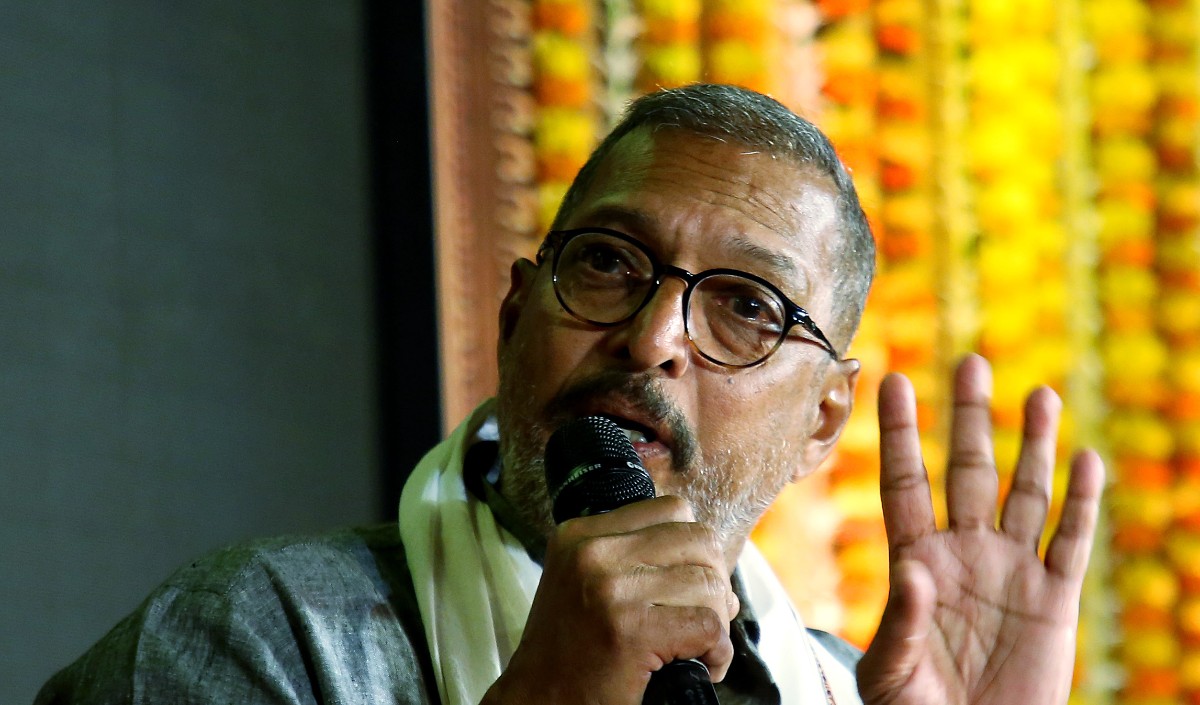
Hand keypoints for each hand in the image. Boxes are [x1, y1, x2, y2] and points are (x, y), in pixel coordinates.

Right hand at [484, 495, 738, 704]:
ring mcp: (611, 590)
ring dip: (717, 621)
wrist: (537, 702)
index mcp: (581, 534)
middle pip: (699, 541)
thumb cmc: (569, 652)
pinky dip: (718, 651)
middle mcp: (593, 553)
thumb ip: (636, 561)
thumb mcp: (585, 583)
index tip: (688, 585)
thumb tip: (714, 568)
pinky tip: (702, 664)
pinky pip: (709, 626)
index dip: (694, 549)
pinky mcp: (631, 631)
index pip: (672, 510)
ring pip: (709, 585)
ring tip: (699, 645)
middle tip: (703, 617)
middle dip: (714, 581)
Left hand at [857, 355, 1104, 704]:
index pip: (905, 483)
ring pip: (1025, 494)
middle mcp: (963, 553)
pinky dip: (1082, 504)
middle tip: (971, 362)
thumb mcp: (891, 672)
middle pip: (967, 471)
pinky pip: (1070, 544)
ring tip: (1039, 394)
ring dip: (1034, 446)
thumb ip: (900, 621)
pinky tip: (1086, 460)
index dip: (901, 434)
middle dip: (971, 418)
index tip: (894, 381)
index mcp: (916, 561)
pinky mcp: (1053, 601)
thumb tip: (912, 568)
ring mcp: (1010, 572)